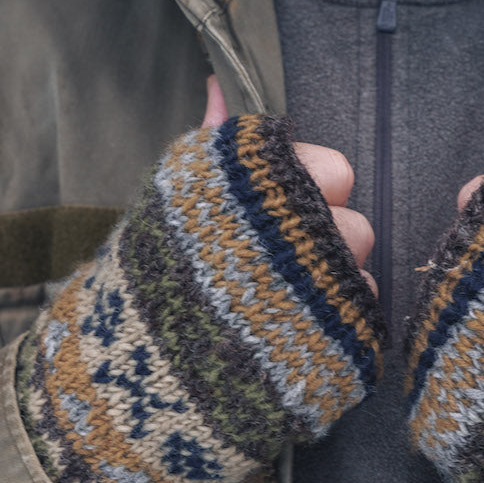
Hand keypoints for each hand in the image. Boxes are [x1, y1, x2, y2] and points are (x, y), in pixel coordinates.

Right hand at [17, 87, 385, 482]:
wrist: (120, 398)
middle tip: (286, 266)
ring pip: (364, 284)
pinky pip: (362, 339)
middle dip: (329, 242)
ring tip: (287, 311)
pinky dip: (338, 340)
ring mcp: (313, 314)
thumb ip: (210, 144)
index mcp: (250, 200)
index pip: (330, 169)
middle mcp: (291, 249)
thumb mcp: (171, 206)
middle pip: (356, 228)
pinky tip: (297, 345)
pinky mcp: (330, 370)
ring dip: (337, 293)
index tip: (303, 198)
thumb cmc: (146, 291)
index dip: (322, 182)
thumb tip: (219, 84)